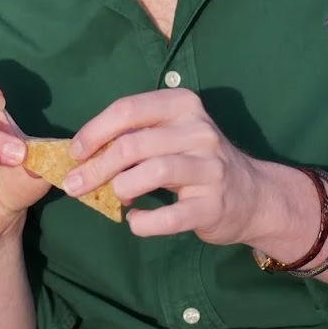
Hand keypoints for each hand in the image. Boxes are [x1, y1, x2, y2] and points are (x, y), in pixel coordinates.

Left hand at [67, 88, 273, 245]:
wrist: (252, 195)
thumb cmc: (195, 161)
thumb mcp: (169, 136)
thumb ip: (132, 137)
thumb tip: (81, 157)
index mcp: (182, 105)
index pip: (128, 110)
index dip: (94, 131)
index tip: (75, 153)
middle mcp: (200, 131)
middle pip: (134, 144)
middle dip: (96, 167)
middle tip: (75, 185)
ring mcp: (211, 168)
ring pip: (153, 172)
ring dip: (120, 188)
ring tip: (114, 197)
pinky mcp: (215, 205)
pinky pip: (170, 216)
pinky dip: (144, 223)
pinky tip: (135, 221)